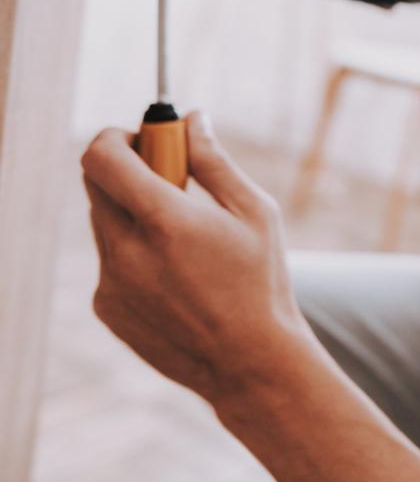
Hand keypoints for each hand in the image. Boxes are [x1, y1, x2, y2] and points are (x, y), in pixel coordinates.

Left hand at [80, 110, 313, 404]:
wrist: (249, 362)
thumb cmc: (262, 281)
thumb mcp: (255, 211)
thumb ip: (215, 160)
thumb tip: (193, 119)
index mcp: (164, 220)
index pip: (102, 156)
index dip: (117, 135)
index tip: (143, 137)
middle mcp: (125, 251)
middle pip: (95, 183)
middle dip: (126, 167)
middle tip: (168, 176)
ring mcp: (110, 282)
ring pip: (105, 223)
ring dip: (134, 212)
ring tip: (186, 238)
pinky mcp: (107, 308)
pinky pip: (110, 261)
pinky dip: (135, 253)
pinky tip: (180, 277)